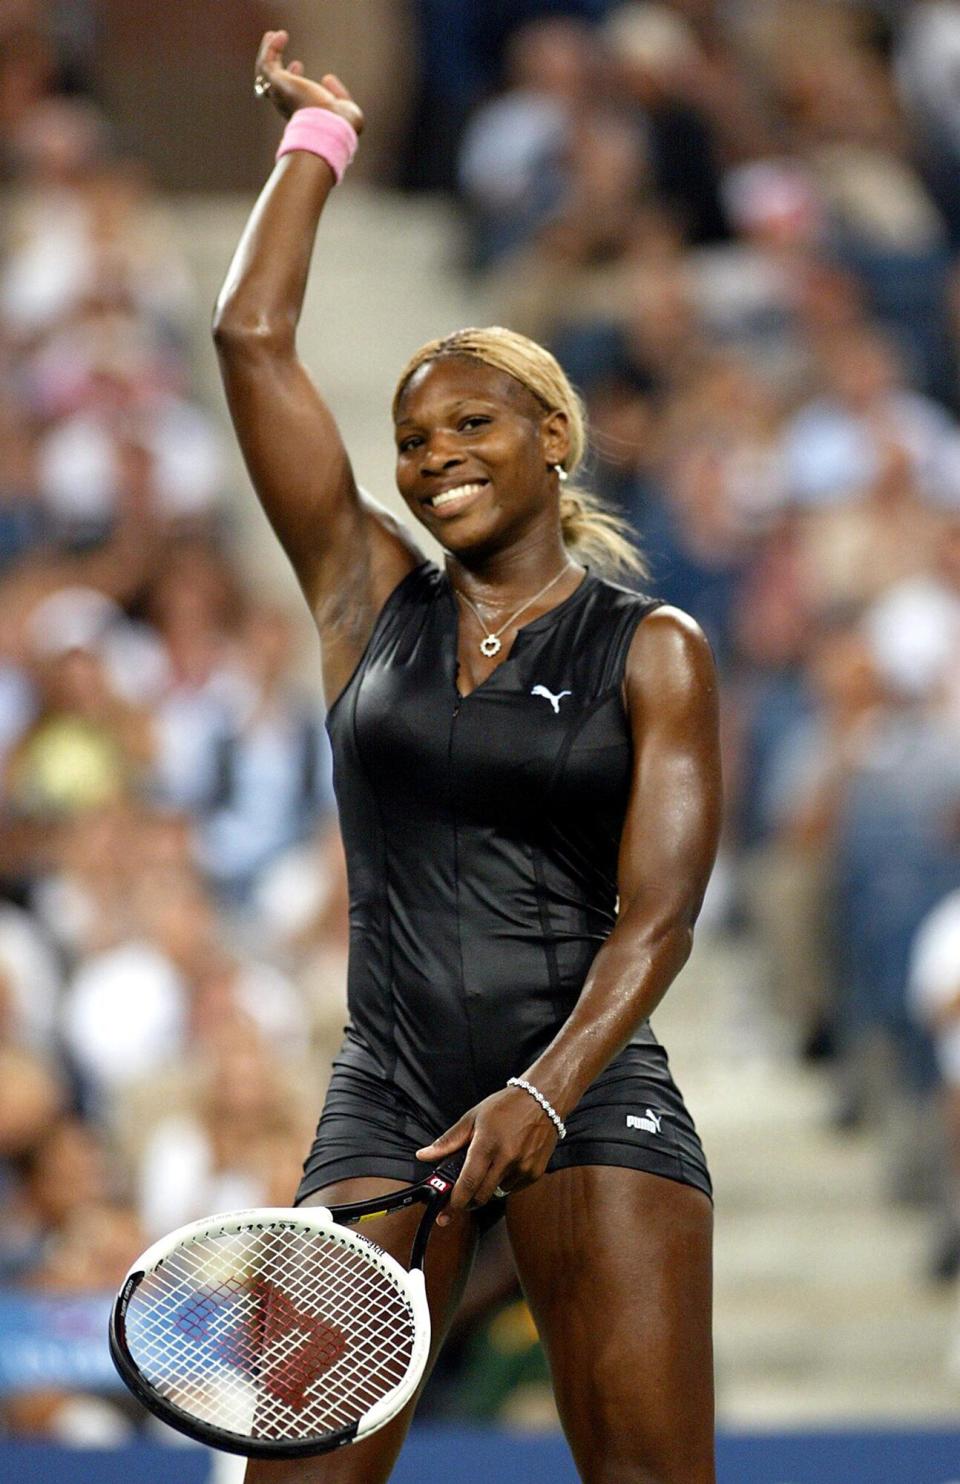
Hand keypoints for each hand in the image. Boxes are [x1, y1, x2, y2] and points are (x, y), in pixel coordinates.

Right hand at [254, 30, 363, 132]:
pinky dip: (271, 48)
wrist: (330, 125)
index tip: (298, 64)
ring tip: (273, 35)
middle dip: (275, 65)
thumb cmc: (340, 122)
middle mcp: (287, 105)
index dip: (292, 77)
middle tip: (277, 47)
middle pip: (273, 84)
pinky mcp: (278, 83)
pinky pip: (267, 63)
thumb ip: (337, 93)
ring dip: (269, 52)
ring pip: (266, 72)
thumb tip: (327, 78)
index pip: (290, 95)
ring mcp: (281, 94)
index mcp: (301, 112)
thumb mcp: (344, 107)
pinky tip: (280, 35)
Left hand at [417, 1086, 559, 1224]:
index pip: (468, 1182)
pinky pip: (513, 1187)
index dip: (455, 1201)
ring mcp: (523, 1167)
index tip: (446, 1210)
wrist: (543, 1100)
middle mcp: (506, 1159)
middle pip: (481, 1195)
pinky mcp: (535, 1173)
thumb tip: (423, 1156)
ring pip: (497, 1192)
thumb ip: (448, 1141)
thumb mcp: (473, 1117)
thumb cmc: (506, 1106)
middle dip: (468, 1199)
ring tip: (491, 1164)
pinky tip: (507, 1162)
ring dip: (488, 1187)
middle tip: (462, 1194)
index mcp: (487, 1144)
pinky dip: (505, 1181)